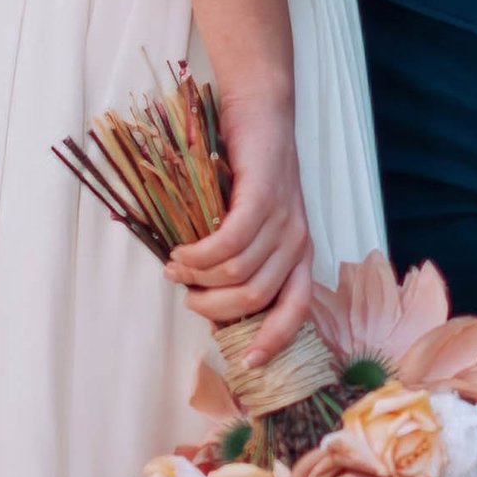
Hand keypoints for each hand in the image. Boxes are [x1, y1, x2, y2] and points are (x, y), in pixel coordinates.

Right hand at [166, 97, 315, 360]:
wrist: (260, 112)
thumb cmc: (248, 171)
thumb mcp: (254, 223)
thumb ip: (242, 260)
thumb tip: (213, 303)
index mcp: (300, 255)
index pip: (296, 312)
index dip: (272, 343)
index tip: (245, 363)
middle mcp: (298, 242)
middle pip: (254, 300)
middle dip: (213, 308)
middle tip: (186, 294)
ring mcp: (283, 220)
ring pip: (237, 275)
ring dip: (198, 279)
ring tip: (176, 268)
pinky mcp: (262, 198)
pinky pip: (228, 245)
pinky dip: (199, 256)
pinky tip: (182, 252)